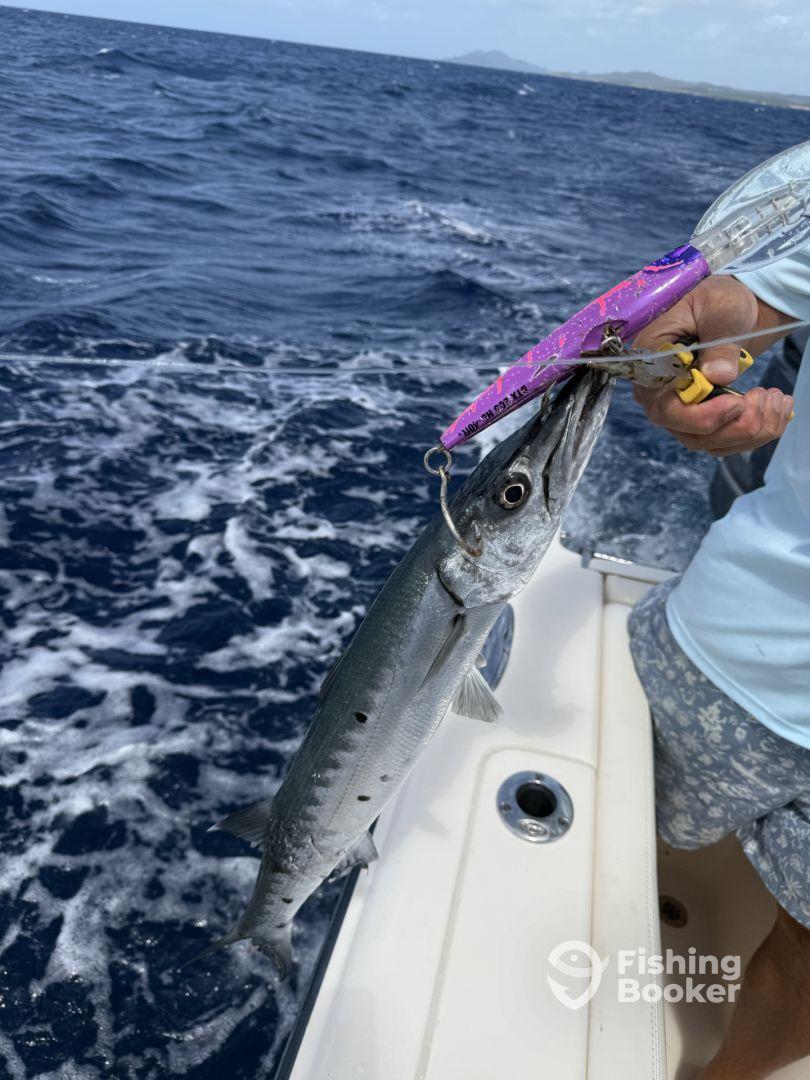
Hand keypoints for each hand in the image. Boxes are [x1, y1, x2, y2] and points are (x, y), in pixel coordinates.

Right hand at [632, 276, 793, 456]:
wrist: (729, 310)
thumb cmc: (716, 301)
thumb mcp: (720, 309)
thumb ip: (719, 341)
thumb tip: (718, 376)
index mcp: (652, 366)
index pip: (665, 408)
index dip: (701, 416)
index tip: (737, 402)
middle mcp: (660, 396)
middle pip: (689, 434)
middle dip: (734, 426)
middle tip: (766, 397)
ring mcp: (681, 412)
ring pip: (710, 443)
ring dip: (750, 430)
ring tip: (777, 398)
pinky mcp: (703, 419)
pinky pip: (726, 440)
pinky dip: (757, 432)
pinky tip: (776, 409)